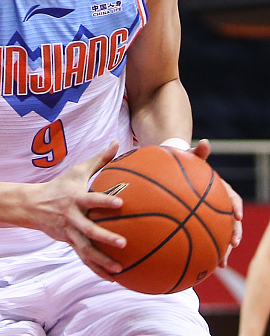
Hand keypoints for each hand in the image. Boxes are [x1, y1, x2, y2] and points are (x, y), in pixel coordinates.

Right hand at [27, 141, 125, 278]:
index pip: (90, 200)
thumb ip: (99, 159)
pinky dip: (97, 268)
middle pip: (89, 229)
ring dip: (102, 260)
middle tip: (123, 243)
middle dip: (105, 237)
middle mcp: (72, 217)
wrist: (32, 205)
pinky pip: (84, 258)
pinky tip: (113, 277)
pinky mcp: (69, 242)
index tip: (120, 204)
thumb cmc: (59, 185)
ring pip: (86, 249)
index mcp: (75, 199)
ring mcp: (69, 232)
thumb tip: (116, 142)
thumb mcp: (76, 170)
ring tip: (120, 269)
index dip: (104, 202)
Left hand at [190, 138, 243, 264]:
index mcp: (219, 190)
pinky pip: (202, 239)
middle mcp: (217, 204)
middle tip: (233, 244)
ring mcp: (208, 215)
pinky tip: (198, 265)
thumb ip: (197, 153)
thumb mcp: (188, 157)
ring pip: (219, 234)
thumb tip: (205, 142)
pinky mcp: (197, 224)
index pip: (232, 198)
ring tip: (221, 264)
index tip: (236, 215)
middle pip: (230, 222)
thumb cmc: (181, 163)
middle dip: (233, 234)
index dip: (236, 206)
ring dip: (222, 249)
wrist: (172, 170)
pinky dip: (202, 251)